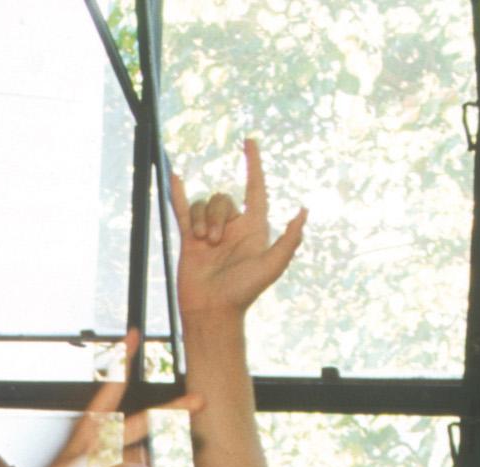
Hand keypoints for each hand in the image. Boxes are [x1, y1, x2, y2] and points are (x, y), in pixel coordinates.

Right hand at [168, 140, 306, 333]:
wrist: (212, 311)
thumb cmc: (244, 292)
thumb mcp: (273, 265)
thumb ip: (290, 239)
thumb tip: (304, 211)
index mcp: (254, 228)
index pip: (255, 188)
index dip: (253, 164)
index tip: (250, 142)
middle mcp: (232, 227)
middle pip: (223, 199)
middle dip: (217, 215)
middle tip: (216, 242)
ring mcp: (210, 232)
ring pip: (203, 205)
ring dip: (202, 220)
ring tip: (204, 244)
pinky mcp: (190, 239)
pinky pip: (183, 210)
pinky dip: (179, 194)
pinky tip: (175, 177)